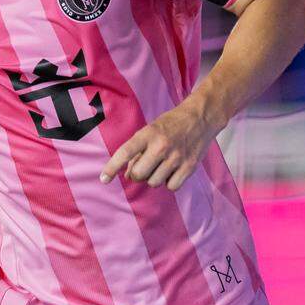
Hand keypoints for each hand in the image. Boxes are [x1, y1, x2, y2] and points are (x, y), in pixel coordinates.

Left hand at [100, 102, 220, 190]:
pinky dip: (169, 182)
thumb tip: (127, 174)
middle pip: (139, 174)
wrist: (200, 118)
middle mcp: (161, 146)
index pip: (125, 152)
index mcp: (148, 134)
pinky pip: (171, 186)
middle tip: (141, 168)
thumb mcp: (149, 130)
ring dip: (153, 178)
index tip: (103, 179)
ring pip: (154, 182)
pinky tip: (171, 172)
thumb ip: (137, 150)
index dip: (112, 167)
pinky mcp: (189, 167)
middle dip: (136, 175)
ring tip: (159, 166)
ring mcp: (176, 157)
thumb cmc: (170, 125)